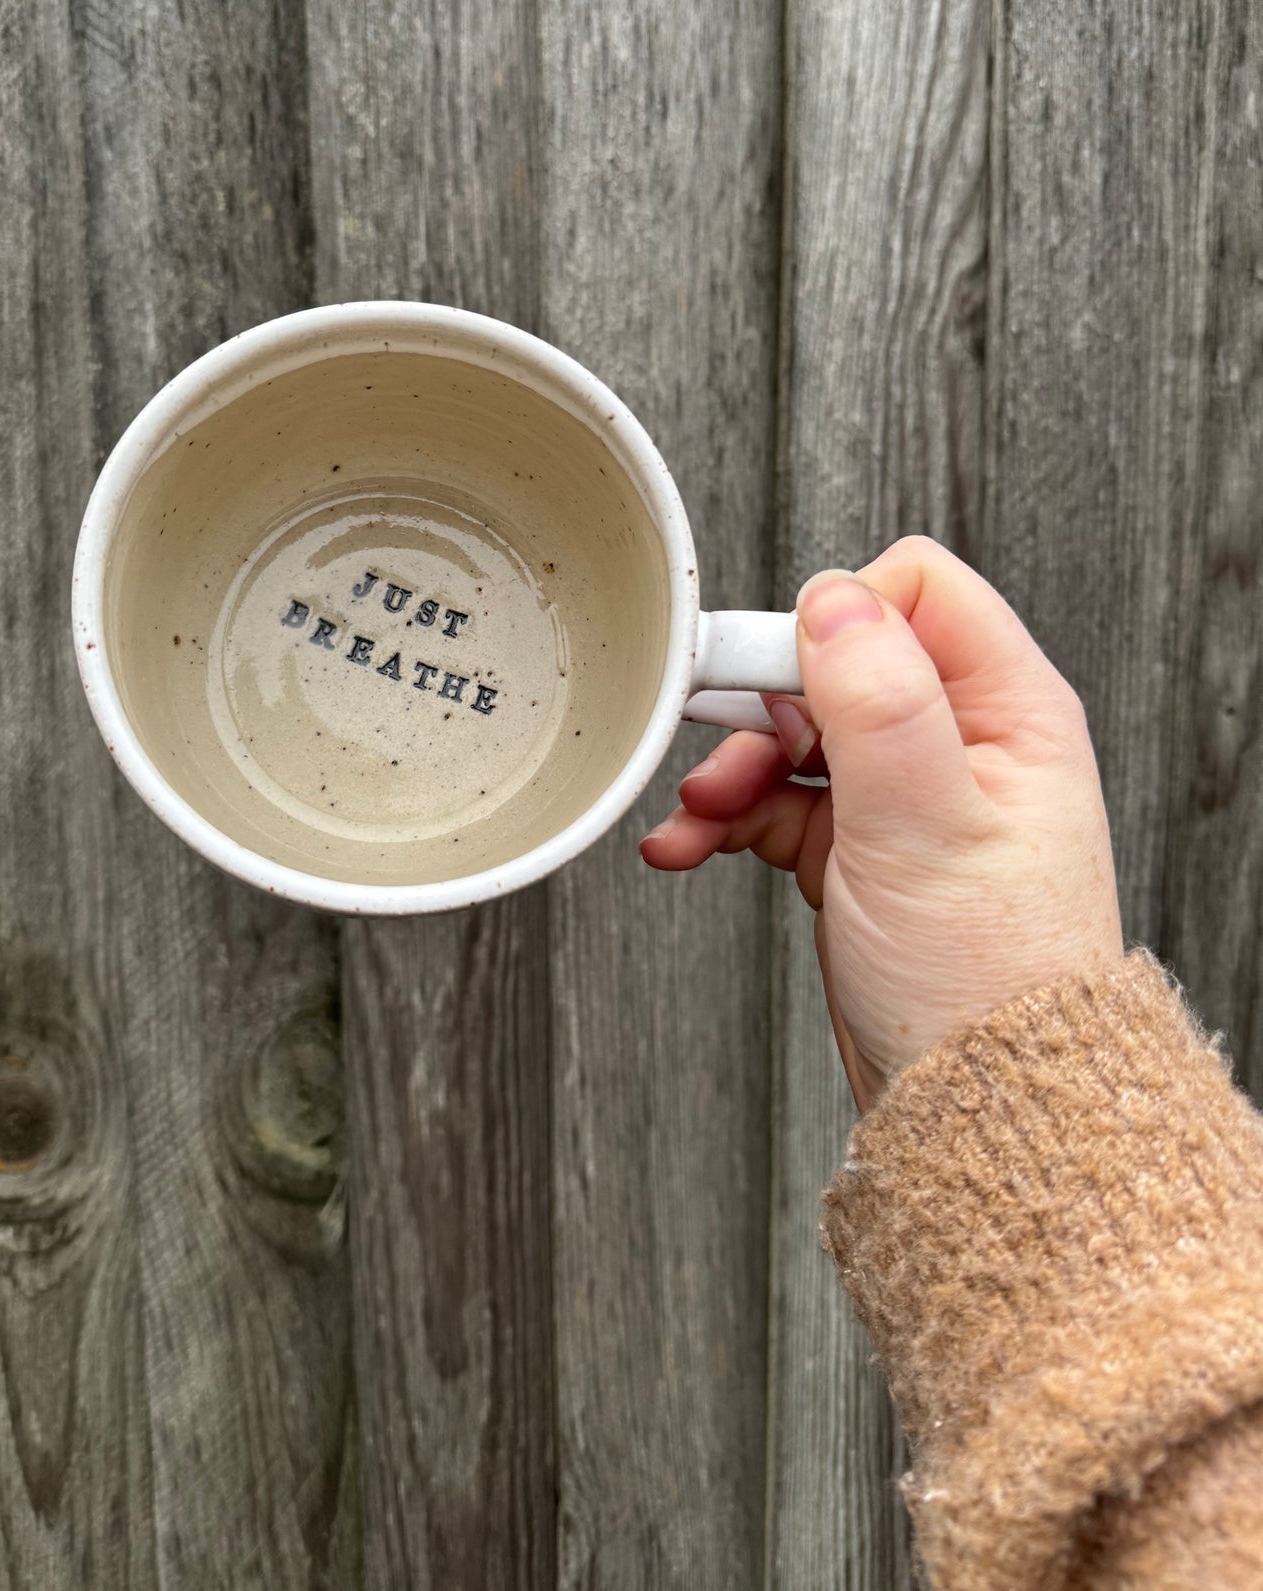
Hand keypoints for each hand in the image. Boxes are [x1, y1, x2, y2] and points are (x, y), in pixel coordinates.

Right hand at [640, 537, 1123, 1109]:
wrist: (976, 1109)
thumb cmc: (987, 983)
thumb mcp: (930, 824)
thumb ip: (881, 701)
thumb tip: (834, 600)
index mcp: (1007, 711)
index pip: (915, 593)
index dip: (836, 620)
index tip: (776, 675)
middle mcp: (962, 742)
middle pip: (839, 660)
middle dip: (765, 702)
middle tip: (716, 746)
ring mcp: (910, 798)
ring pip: (798, 732)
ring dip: (734, 766)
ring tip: (697, 817)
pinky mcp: (865, 850)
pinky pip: (781, 801)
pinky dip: (732, 818)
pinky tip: (694, 846)